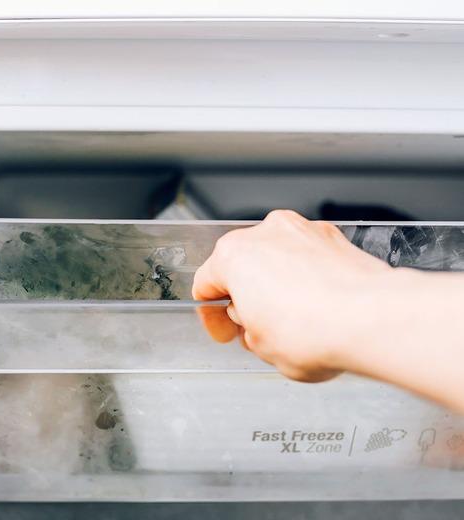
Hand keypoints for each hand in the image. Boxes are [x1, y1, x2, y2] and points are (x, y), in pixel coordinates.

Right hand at [192, 210, 391, 381]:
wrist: (373, 320)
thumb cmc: (314, 331)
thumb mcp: (259, 348)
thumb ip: (248, 330)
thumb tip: (258, 327)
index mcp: (233, 255)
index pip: (206, 286)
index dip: (212, 317)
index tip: (226, 332)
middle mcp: (266, 234)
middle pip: (243, 267)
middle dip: (248, 297)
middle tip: (258, 328)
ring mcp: (303, 231)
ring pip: (278, 260)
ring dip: (279, 286)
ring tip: (295, 321)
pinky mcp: (335, 238)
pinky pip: (309, 258)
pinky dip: (310, 278)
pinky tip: (320, 307)